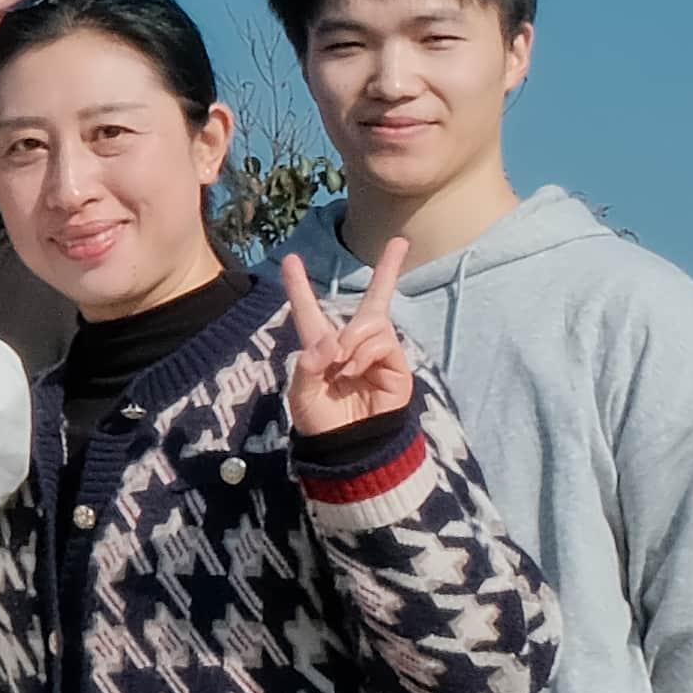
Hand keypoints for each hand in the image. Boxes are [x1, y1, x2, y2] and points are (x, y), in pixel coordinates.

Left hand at [282, 233, 420, 432]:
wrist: (347, 450)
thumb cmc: (321, 424)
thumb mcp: (302, 394)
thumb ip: (308, 364)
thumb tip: (333, 341)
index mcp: (322, 348)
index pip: (310, 311)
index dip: (299, 286)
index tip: (291, 259)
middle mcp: (352, 345)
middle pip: (374, 300)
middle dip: (388, 269)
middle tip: (400, 242)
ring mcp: (378, 354)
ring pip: (371, 321)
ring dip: (353, 338)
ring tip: (343, 365)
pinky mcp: (396, 367)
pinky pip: (382, 342)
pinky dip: (364, 353)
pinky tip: (354, 370)